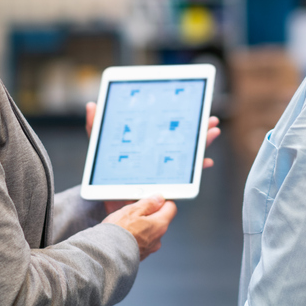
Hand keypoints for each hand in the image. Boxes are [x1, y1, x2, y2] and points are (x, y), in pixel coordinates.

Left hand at [85, 102, 221, 214]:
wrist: (106, 201)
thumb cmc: (105, 174)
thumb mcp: (100, 148)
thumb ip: (96, 128)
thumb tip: (92, 105)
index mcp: (147, 143)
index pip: (166, 128)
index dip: (180, 118)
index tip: (193, 108)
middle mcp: (160, 155)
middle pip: (182, 138)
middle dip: (198, 129)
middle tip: (210, 120)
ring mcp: (165, 170)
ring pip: (188, 154)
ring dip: (203, 143)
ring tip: (212, 133)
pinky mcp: (167, 185)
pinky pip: (187, 176)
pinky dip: (197, 168)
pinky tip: (205, 162)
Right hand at [103, 195, 176, 259]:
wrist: (107, 255)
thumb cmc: (119, 233)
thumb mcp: (133, 210)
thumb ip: (148, 203)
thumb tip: (158, 199)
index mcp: (159, 225)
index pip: (171, 208)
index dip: (162, 201)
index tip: (154, 199)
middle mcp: (158, 238)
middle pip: (160, 220)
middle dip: (149, 213)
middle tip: (135, 209)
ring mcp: (150, 248)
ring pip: (149, 231)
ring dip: (141, 225)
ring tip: (126, 221)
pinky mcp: (141, 254)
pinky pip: (142, 241)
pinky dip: (136, 235)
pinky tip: (125, 232)